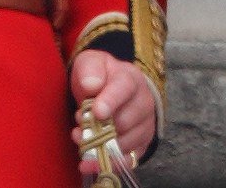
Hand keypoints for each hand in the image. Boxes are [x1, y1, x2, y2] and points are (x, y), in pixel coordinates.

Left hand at [71, 49, 156, 173]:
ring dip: (101, 145)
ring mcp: (144, 124)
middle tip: (80, 123)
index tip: (97, 112)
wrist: (112, 88)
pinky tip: (90, 160)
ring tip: (83, 137)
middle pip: (125, 121)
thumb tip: (91, 85)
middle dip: (99, 128)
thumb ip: (90, 69)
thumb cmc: (100, 77)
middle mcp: (143, 102)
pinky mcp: (142, 143)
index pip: (124, 89)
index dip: (111, 101)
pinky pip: (128, 160)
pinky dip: (108, 163)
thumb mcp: (90, 63)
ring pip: (126, 143)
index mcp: (131, 79)